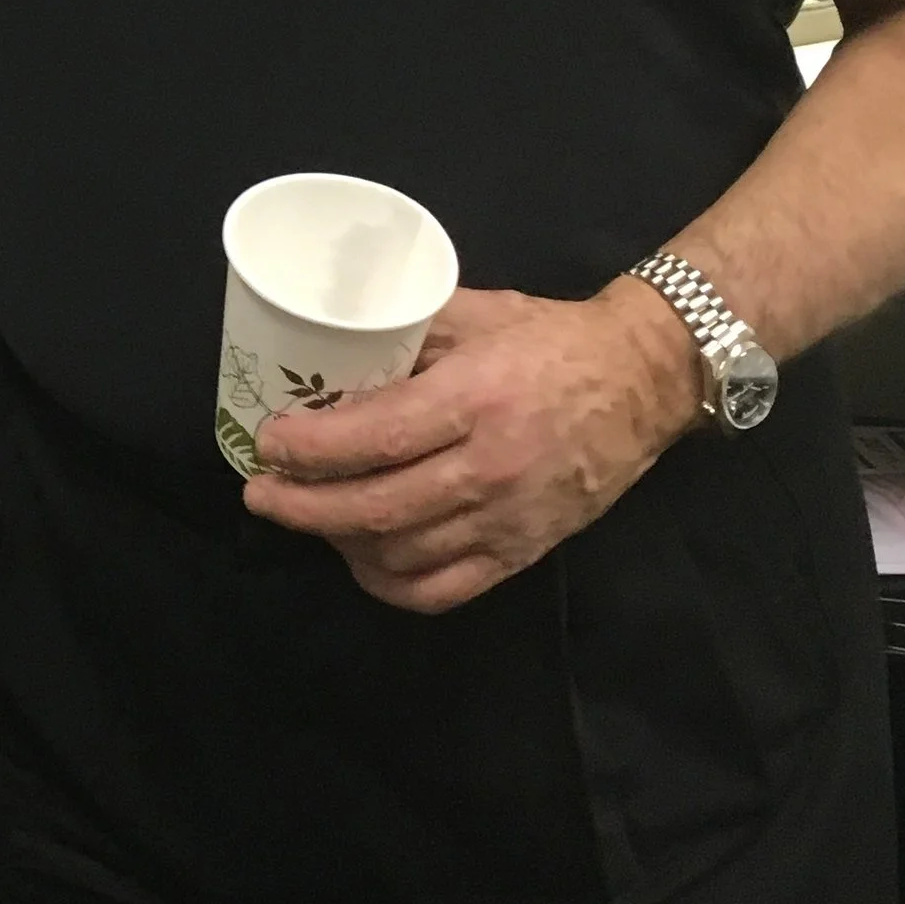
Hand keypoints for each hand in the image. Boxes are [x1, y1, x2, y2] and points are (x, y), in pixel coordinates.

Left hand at [238, 279, 701, 612]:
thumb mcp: (475, 313)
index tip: (268, 443)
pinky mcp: (522, 553)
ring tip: (306, 517)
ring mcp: (507, 519)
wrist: (644, 381)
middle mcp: (489, 468)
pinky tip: (361, 557)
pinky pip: (442, 590)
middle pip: (376, 509)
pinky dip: (389, 583)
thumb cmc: (552, 339)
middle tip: (260, 493)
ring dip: (338, 542)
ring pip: (401, 555)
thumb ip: (406, 330)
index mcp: (475, 399)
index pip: (375, 439)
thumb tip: (329, 347)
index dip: (310, 449)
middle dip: (302, 507)